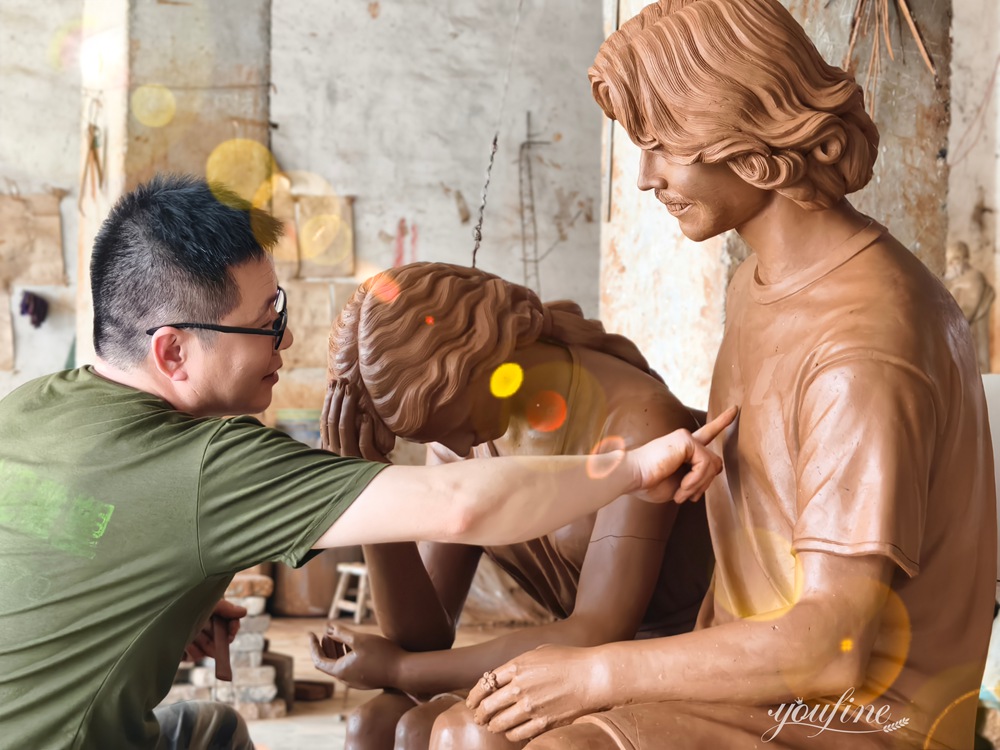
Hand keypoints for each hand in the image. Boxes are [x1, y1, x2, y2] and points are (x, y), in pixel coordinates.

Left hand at [184, 598, 245, 661]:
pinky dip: (192, 653)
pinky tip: (187, 645)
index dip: (232, 627)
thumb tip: (244, 612)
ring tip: (194, 638)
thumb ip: (225, 608)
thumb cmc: (183, 603)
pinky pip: (195, 657)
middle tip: (217, 642)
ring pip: (208, 649)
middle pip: (219, 638)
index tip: (231, 633)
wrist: (155, 614)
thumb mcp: (206, 602)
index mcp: (210, 611)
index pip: (230, 621)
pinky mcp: (183, 651)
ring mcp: (193, 638)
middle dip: (219, 640)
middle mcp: (203, 625)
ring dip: (204, 646)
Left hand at [308, 623, 403, 689]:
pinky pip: (349, 667)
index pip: (318, 659)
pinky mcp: (365, 680)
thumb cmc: (381, 654)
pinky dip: (345, 655)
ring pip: (339, 665)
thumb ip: (341, 634)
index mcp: (340, 671)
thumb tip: (327, 628)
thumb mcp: (359, 640)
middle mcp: (345, 679)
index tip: (310, 633)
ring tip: (337, 635)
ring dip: (335, 650)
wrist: (404, 672)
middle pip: (328, 662)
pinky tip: (353, 645)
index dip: (313, 645)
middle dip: (325, 645)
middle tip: (325, 631)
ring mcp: (356, 681)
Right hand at [321, 381, 390, 461]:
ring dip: (347, 407)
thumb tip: (341, 401)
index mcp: (331, 449)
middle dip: (336, 399)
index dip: (329, 401)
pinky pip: (362, 444)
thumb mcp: (356, 442)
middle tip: (342, 381)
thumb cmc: (372, 459)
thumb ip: (347, 429)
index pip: (326, 421)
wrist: (387, 482)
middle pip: (333, 422)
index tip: (334, 383)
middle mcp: (337, 455)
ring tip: (352, 390)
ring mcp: (350, 461)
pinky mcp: (366, 464)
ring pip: (345, 429)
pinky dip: (364, 428)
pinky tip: (367, 416)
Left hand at [466, 644, 608, 741]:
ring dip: (494, 726)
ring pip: (499, 724)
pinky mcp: (543, 723)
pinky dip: (512, 735)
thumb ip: (518, 664)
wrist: (594, 676)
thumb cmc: (569, 660)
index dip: (474, 696)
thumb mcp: (539, 652)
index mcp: (517, 666)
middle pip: (488, 707)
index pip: (485, 684)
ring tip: (494, 726)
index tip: (472, 702)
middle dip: (480, 714)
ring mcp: (531, 707)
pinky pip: (517, 735)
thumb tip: (501, 676)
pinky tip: (513, 731)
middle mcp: (520, 687)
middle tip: (479, 718)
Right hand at [628, 405, 735, 502]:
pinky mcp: (686, 440)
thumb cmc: (647, 483)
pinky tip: (682, 487)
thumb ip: (696, 478)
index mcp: (682, 448)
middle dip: (704, 484)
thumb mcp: (678, 484)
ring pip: (713, 465)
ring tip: (681, 493)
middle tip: (687, 497)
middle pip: (715, 463)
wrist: (630, 476)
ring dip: (698, 485)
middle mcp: (685, 439)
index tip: (734, 409)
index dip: (721, 422)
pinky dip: (696, 481)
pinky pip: (705, 465)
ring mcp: (686, 437)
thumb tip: (712, 474)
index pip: (707, 433)